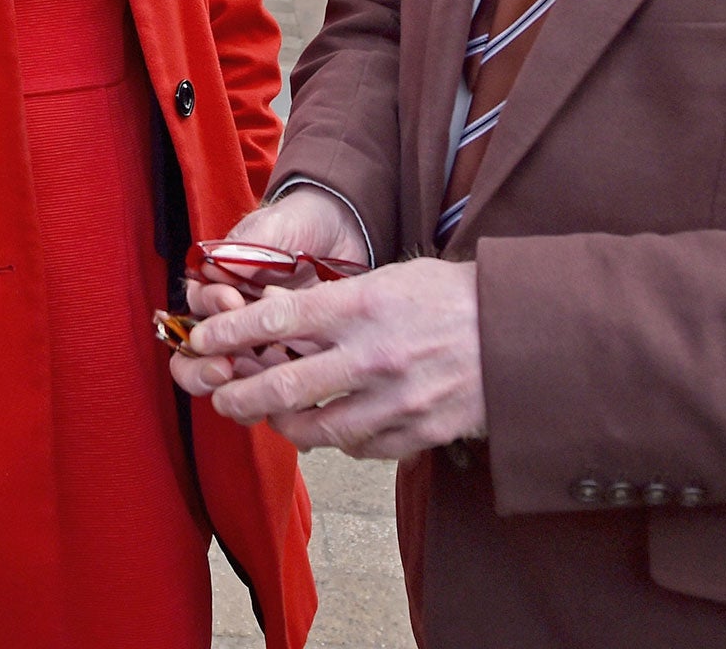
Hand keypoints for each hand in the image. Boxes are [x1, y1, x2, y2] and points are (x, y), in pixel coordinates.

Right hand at [169, 189, 367, 396]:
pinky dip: (279, 388)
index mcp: (212, 288)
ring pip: (230, 380)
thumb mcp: (269, 230)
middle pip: (195, 360)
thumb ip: (241, 251)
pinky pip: (273, 383)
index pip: (189, 316)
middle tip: (224, 368)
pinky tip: (296, 377)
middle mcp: (228, 320)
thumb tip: (214, 271)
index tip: (231, 301)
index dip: (205, 316)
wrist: (341, 228)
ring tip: (270, 370)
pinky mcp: (287, 355)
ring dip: (241, 384)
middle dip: (201, 370)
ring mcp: (256, 341)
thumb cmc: (296, 224)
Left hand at [188, 257, 486, 460]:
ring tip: (273, 416)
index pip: (278, 319)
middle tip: (221, 398)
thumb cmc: (453, 297)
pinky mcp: (418, 432)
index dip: (230, 332)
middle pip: (284, 386)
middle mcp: (374, 354)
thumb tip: (284, 317)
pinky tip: (335, 427)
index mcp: (364, 304)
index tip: (203, 340)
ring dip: (285, 425)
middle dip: (239, 396)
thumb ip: (341, 299)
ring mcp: (396, 399)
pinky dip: (340, 440)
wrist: (523, 334)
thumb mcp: (394, 277)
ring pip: (317, 429)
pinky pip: (360, 448)